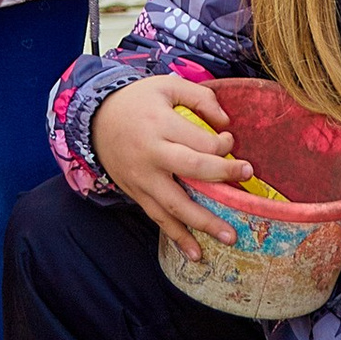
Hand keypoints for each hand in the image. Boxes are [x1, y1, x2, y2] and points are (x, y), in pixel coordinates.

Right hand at [91, 74, 255, 259]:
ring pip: (175, 205)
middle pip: (191, 170)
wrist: (94, 119)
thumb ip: (201, 98)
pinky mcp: (136, 193)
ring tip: (230, 237)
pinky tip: (196, 254)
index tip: (230, 142)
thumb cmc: (138, 100)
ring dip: (204, 223)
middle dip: (222, 176)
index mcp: (160, 124)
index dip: (222, 145)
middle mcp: (151, 154)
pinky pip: (158, 218)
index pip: (199, 141)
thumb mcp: (167, 85)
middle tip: (246, 179)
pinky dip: (177, 237)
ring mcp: (142, 178)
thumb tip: (226, 123)